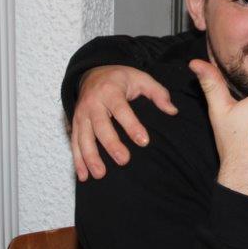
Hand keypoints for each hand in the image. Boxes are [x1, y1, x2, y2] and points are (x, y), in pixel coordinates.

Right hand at [70, 65, 177, 180]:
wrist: (92, 72)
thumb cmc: (120, 78)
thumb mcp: (141, 78)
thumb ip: (158, 93)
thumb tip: (173, 111)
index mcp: (110, 91)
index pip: (121, 109)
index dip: (132, 125)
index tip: (144, 141)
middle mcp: (93, 103)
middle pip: (101, 126)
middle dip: (111, 144)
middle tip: (124, 160)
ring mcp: (81, 114)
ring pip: (84, 137)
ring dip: (90, 157)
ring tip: (100, 174)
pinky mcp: (75, 123)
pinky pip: (74, 142)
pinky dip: (78, 160)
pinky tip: (84, 176)